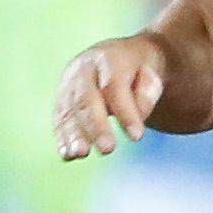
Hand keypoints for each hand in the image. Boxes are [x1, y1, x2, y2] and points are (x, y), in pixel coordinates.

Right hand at [56, 34, 167, 160]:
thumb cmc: (140, 69)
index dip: (125, 112)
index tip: (137, 136)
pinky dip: (63, 138)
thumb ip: (147, 93)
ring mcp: (68, 84)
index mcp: (109, 57)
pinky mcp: (61, 100)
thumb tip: (138, 116)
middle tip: (108, 149)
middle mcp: (83, 69)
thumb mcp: (152, 73)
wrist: (116, 57)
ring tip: (80, 154)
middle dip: (96, 126)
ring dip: (74, 135)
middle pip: (87, 99)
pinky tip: (68, 155)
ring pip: (69, 111)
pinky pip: (60, 120)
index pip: (115, 86)